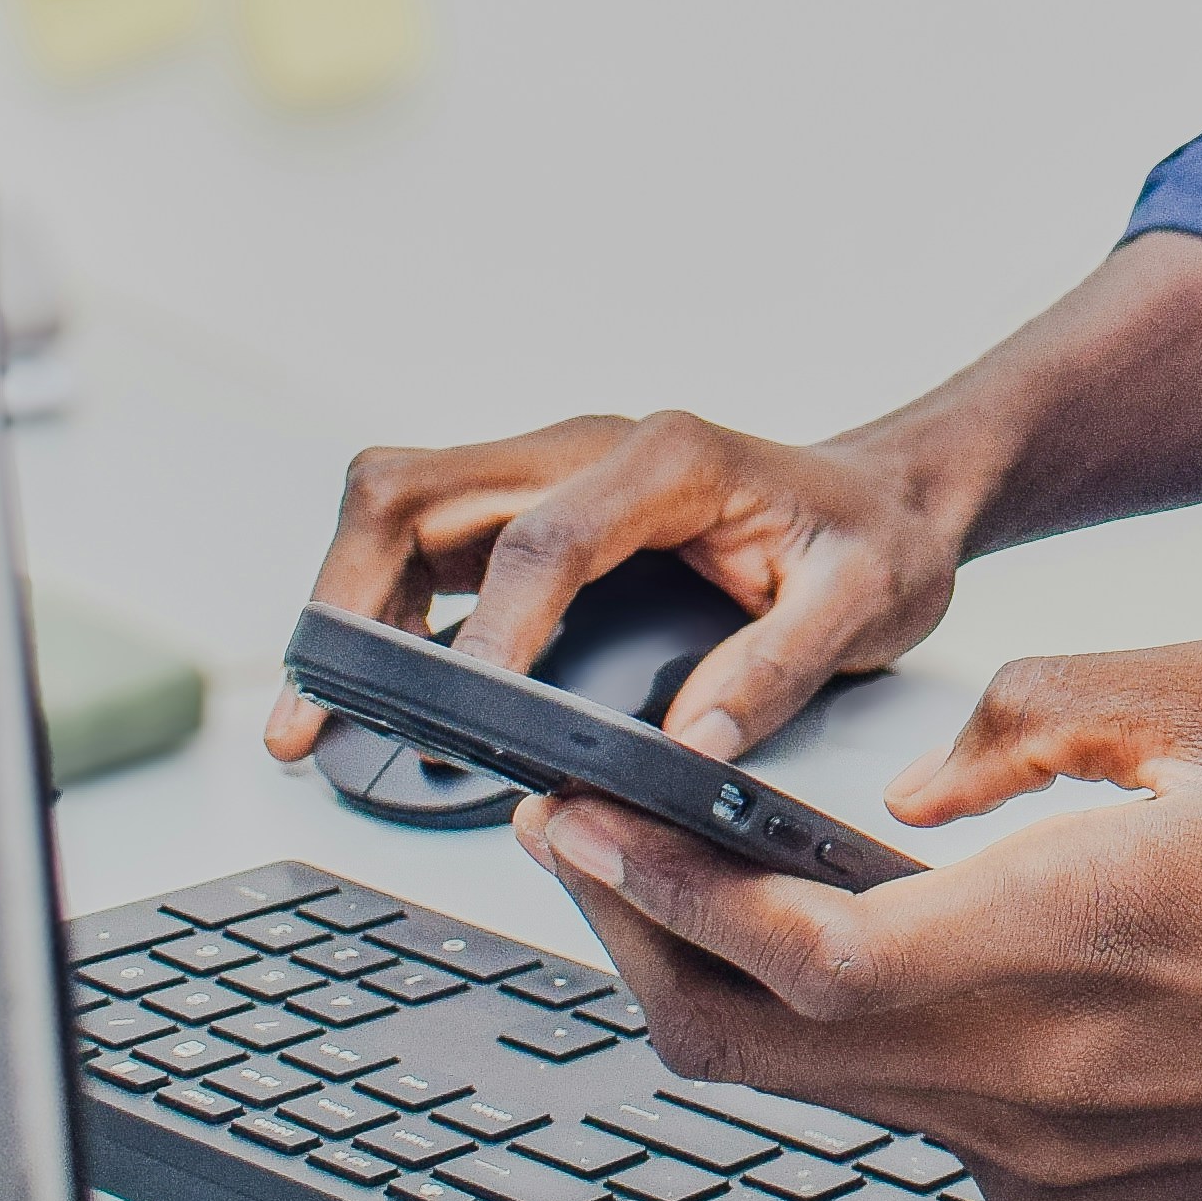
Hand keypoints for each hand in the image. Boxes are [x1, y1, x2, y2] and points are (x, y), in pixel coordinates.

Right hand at [257, 411, 967, 764]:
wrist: (889, 499)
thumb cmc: (876, 540)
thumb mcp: (866, 605)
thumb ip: (777, 671)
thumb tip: (686, 749)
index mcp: (669, 460)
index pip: (541, 537)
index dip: (489, 630)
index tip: (461, 712)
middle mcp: (589, 451)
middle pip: (416, 492)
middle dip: (348, 598)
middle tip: (312, 711)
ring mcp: (554, 477)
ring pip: (399, 508)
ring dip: (346, 602)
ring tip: (318, 712)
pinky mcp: (539, 514)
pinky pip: (427, 543)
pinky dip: (383, 609)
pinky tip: (383, 687)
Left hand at [507, 635, 1201, 1200]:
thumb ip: (1043, 709)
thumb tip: (926, 776)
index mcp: (1038, 947)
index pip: (774, 938)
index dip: (648, 884)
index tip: (574, 821)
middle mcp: (1016, 1084)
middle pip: (745, 1046)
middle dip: (641, 946)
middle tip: (594, 852)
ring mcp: (1041, 1164)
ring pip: (822, 1091)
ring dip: (747, 995)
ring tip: (716, 888)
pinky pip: (922, 1122)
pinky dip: (869, 1044)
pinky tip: (895, 960)